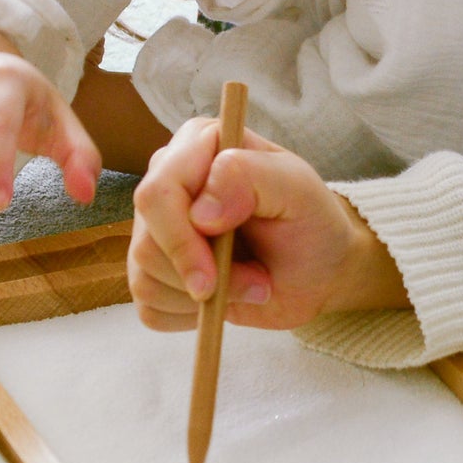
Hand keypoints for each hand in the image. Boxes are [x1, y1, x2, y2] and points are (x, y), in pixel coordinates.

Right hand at [128, 116, 409, 331]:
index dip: (180, 240)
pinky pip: (149, 307)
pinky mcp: (156, 271)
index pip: (157, 192)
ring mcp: (156, 228)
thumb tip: (199, 212)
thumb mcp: (297, 188)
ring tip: (252, 283)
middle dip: (200, 276)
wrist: (318, 268)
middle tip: (256, 283)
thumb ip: (249, 177)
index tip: (214, 274)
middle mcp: (167, 181)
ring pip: (144, 278)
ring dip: (204, 298)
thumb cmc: (310, 220)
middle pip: (146, 242)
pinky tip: (225, 299)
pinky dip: (189, 317)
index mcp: (197, 145)